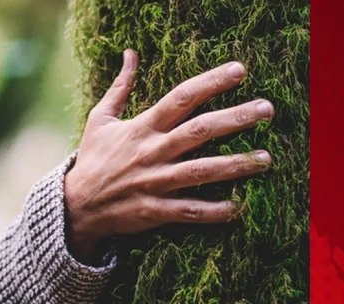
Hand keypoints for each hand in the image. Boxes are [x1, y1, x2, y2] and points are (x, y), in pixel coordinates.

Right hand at [64, 49, 274, 260]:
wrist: (76, 205)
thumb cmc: (93, 159)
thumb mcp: (101, 119)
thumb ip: (120, 87)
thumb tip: (130, 54)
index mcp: (142, 128)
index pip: (181, 98)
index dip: (210, 83)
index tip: (239, 71)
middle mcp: (152, 152)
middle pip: (200, 131)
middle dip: (235, 119)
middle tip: (267, 109)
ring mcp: (155, 182)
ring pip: (201, 171)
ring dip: (235, 165)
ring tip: (266, 158)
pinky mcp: (155, 210)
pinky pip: (189, 210)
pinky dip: (214, 211)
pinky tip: (239, 207)